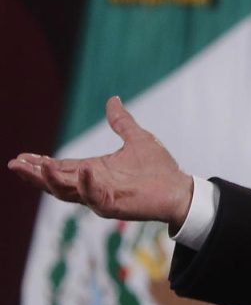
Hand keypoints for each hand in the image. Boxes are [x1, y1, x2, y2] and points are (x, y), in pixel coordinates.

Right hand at [7, 96, 192, 226]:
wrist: (180, 188)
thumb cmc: (159, 168)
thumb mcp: (137, 138)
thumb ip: (121, 122)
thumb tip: (113, 99)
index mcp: (94, 170)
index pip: (60, 167)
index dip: (40, 163)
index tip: (21, 157)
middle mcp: (93, 185)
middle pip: (55, 181)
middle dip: (35, 174)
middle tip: (15, 164)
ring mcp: (101, 196)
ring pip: (67, 192)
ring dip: (50, 180)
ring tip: (36, 167)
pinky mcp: (114, 205)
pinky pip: (95, 197)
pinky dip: (87, 184)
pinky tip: (83, 170)